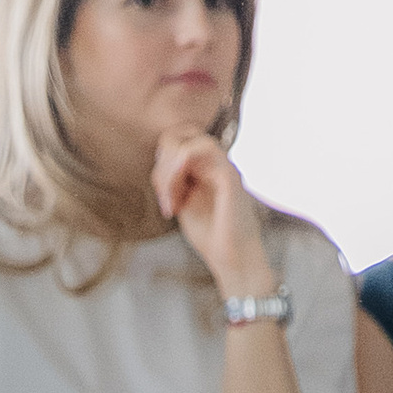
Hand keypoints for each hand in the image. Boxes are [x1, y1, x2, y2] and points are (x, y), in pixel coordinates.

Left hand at [153, 130, 272, 293]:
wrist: (233, 259)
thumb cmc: (211, 236)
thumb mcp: (183, 204)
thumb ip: (173, 182)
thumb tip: (159, 167)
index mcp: (205, 167)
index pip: (177, 142)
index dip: (162, 164)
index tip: (164, 199)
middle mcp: (215, 161)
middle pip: (180, 133)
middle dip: (162, 163)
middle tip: (165, 198)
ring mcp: (223, 164)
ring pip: (188, 140)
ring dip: (169, 170)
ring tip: (170, 201)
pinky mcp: (228, 173)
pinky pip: (201, 149)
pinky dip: (179, 169)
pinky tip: (177, 197)